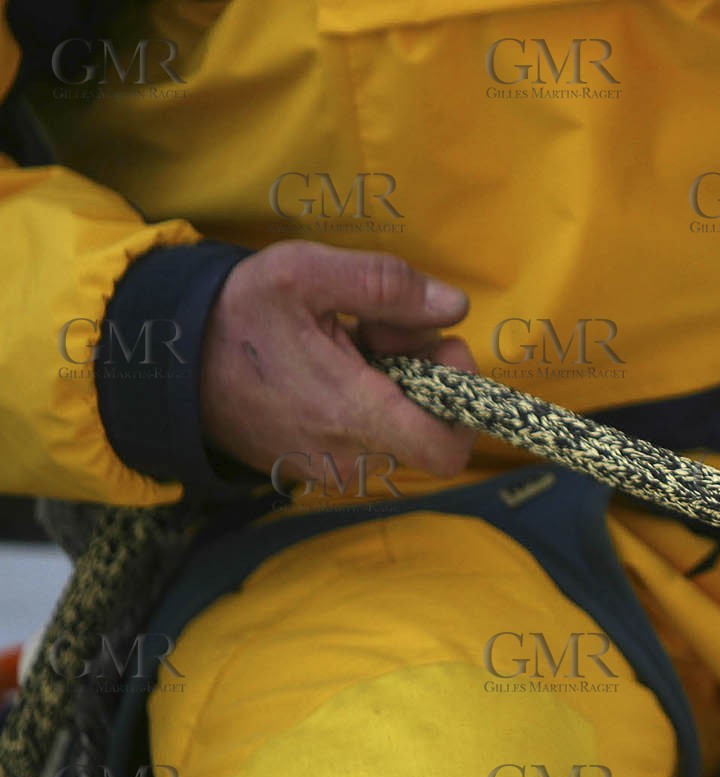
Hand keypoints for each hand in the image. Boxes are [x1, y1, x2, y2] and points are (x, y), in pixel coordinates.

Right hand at [199, 240, 477, 483]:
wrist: (166, 361)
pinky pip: (370, 438)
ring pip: (402, 431)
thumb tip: (453, 308)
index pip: (447, 448)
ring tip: (350, 341)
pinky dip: (368, 401)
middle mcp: (347, 457)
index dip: (462, 401)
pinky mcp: (317, 469)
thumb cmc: (237, 314)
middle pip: (431, 428)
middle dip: (425, 375)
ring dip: (395, 383)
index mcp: (351, 415)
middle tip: (383, 331)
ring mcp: (331, 470)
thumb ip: (386, 285)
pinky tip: (333, 366)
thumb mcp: (304, 273)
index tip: (439, 352)